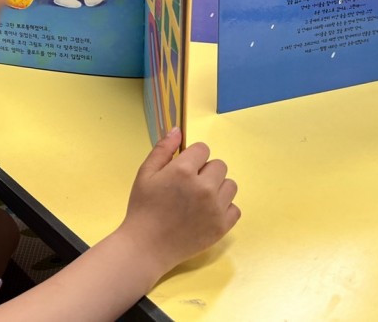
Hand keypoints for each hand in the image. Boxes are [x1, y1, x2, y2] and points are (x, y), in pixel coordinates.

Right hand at [119, 129, 239, 279]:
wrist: (146, 246)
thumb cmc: (143, 207)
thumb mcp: (145, 173)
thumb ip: (162, 149)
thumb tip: (178, 130)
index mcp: (183, 171)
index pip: (202, 149)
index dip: (191, 157)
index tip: (182, 170)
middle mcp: (204, 187)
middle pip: (219, 165)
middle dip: (205, 171)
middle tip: (188, 186)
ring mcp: (216, 208)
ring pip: (230, 185)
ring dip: (217, 188)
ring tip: (199, 199)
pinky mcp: (222, 226)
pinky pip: (235, 208)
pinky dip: (223, 209)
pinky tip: (206, 213)